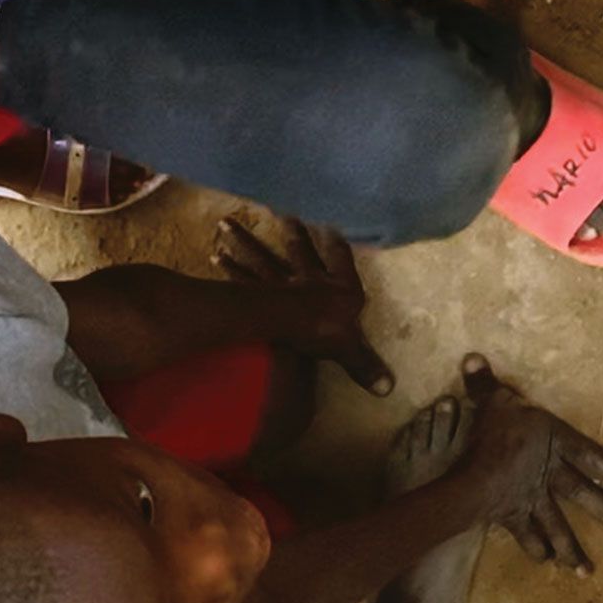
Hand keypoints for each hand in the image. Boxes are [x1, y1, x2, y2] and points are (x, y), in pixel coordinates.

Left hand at [214, 215, 393, 395]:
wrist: (288, 326)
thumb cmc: (324, 333)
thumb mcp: (350, 349)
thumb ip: (365, 365)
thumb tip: (388, 388)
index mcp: (337, 286)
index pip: (340, 259)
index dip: (337, 244)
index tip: (331, 227)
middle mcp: (308, 279)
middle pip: (299, 251)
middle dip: (294, 233)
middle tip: (284, 213)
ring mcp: (279, 285)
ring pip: (262, 258)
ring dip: (246, 242)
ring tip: (228, 225)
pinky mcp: (255, 296)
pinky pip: (240, 278)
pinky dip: (228, 267)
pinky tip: (214, 256)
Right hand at [457, 352, 602, 574]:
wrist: (477, 475)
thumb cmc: (493, 433)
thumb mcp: (493, 400)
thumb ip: (486, 383)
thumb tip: (473, 357)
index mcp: (556, 442)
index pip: (591, 454)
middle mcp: (552, 474)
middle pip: (588, 496)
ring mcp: (534, 500)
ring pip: (560, 526)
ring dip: (575, 549)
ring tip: (589, 571)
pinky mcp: (513, 518)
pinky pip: (527, 537)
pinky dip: (536, 549)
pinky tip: (546, 563)